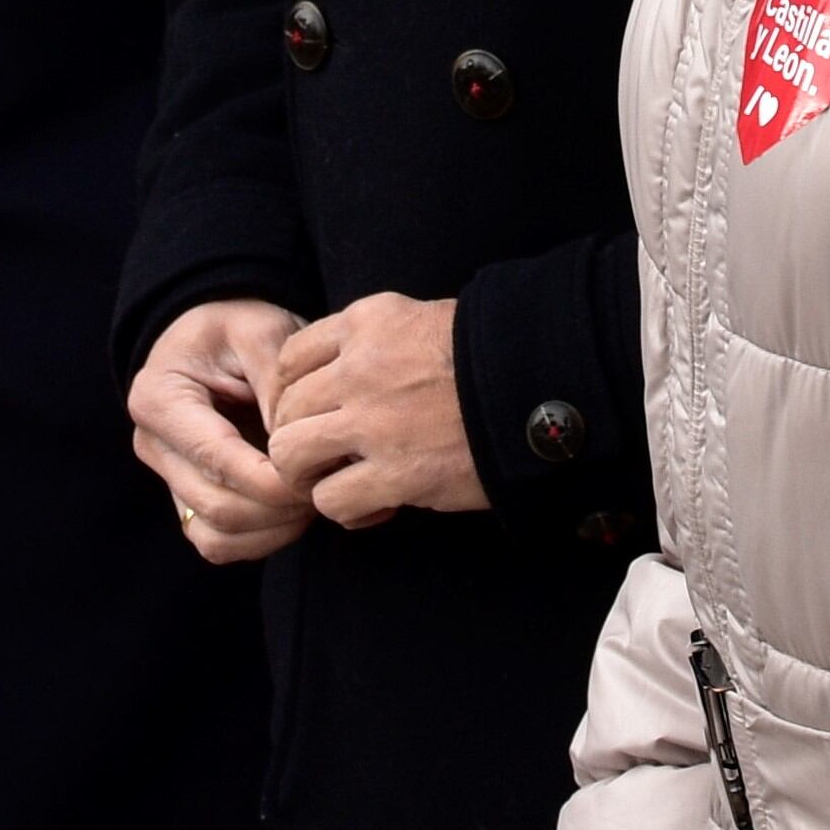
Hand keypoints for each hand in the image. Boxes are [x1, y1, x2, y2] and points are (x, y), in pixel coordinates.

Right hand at [131, 299, 316, 563]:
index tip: (320, 470)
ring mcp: (166, 478)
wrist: (216, 339)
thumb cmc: (239, 327)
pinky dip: (262, 540)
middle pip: (219, 507)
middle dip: (282, 507)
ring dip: (275, 529)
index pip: (217, 458)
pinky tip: (294, 511)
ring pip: (218, 537)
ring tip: (314, 496)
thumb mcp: (261, 329)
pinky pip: (219, 544)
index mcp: (159, 398)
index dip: (274, 478)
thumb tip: (296, 443)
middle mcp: (152, 445)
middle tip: (328, 484)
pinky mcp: (185, 500)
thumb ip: (278, 380)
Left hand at [266, 291, 487, 528]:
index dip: (290, 394)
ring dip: (307, 475)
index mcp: (366, 323)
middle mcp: (359, 368)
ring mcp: (373, 422)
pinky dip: (345, 509)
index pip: (290, 359)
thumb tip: (337, 375)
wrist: (544, 387)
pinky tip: (373, 506)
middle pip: (285, 409)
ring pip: (291, 454)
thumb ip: (374, 341)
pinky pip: (332, 500)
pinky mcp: (395, 473)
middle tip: (323, 456)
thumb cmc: (491, 356)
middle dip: (296, 436)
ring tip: (336, 482)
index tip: (310, 414)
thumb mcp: (423, 320)